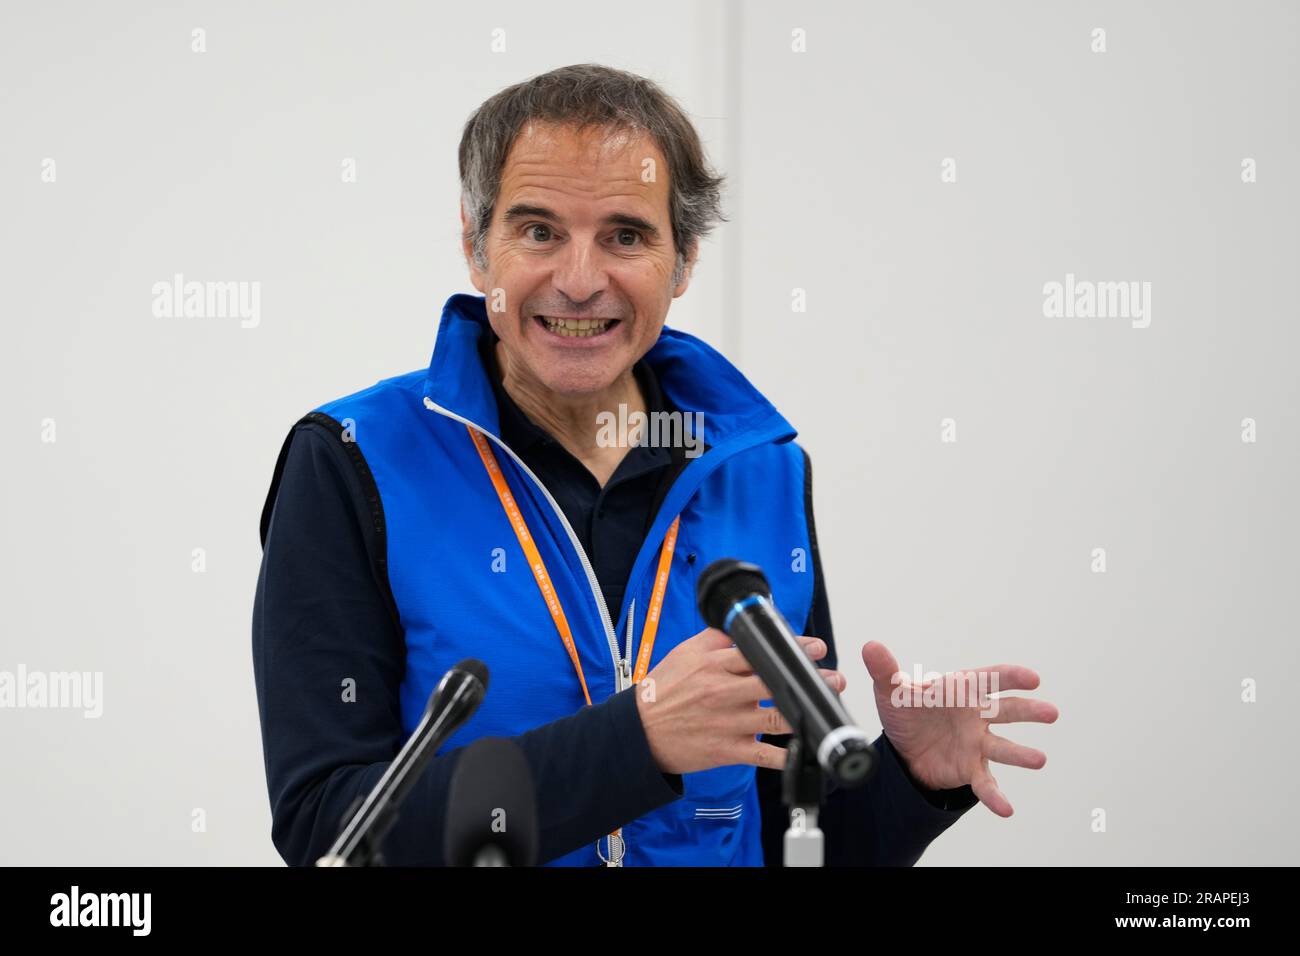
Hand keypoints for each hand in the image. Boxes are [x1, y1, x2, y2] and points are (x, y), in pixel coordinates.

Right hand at [636, 627, 845, 775]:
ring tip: (828, 704)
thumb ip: (714, 639)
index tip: (814, 647)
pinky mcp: (728, 749)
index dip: (792, 649)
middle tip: (833, 677)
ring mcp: (728, 722)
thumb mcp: (684, 654)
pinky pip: (765, 754)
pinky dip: (788, 755)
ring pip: (777, 716)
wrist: (639, 732)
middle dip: (810, 679)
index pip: (760, 652)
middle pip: (775, 682)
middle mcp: (723, 691)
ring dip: (807, 710)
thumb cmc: (662, 692)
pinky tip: (807, 749)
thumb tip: (742, 625)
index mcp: (713, 664)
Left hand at [861, 641, 1058, 816]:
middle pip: (1007, 711)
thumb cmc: (907, 709)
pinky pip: (985, 783)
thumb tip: (870, 647)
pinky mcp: (970, 768)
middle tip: (1051, 713)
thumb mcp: (891, 689)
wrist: (902, 745)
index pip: (990, 679)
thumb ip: (885, 670)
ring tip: (1039, 759)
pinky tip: (1006, 809)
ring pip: (1003, 747)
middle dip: (1029, 711)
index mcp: (962, 690)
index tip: (1031, 678)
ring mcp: (977, 743)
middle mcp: (976, 716)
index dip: (1011, 677)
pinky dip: (995, 796)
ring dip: (1021, 753)